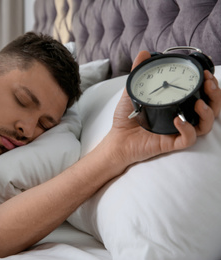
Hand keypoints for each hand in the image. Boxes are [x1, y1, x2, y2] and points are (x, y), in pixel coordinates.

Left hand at [109, 50, 220, 164]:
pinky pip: (188, 139)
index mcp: (177, 104)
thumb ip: (139, 71)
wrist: (116, 138)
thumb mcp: (132, 91)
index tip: (207, 72)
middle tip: (208, 83)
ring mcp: (177, 130)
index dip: (210, 84)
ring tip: (200, 103)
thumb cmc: (126, 117)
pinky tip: (179, 120)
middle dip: (216, 95)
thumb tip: (144, 53)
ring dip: (208, 112)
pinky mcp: (171, 142)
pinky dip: (187, 129)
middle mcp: (181, 116)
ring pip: (205, 124)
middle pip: (211, 107)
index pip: (202, 93)